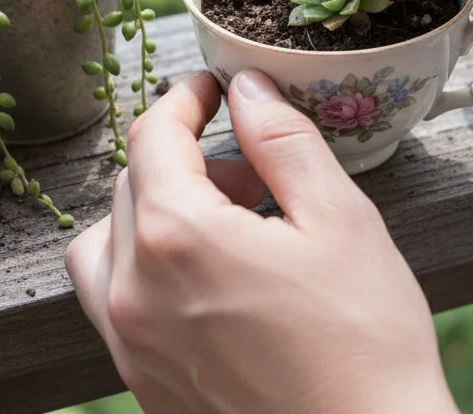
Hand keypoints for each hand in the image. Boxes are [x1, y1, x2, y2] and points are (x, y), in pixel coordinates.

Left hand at [66, 71, 456, 413]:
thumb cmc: (365, 343)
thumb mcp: (339, 219)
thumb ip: (282, 141)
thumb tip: (246, 89)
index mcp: (177, 238)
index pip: (154, 137)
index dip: (186, 99)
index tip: (213, 89)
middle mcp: (133, 292)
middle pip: (130, 187)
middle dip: (185, 160)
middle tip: (251, 172)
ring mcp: (131, 346)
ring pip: (107, 246)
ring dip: (153, 216)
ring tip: (226, 230)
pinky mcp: (143, 385)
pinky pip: (116, 305)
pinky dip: (148, 271)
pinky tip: (218, 284)